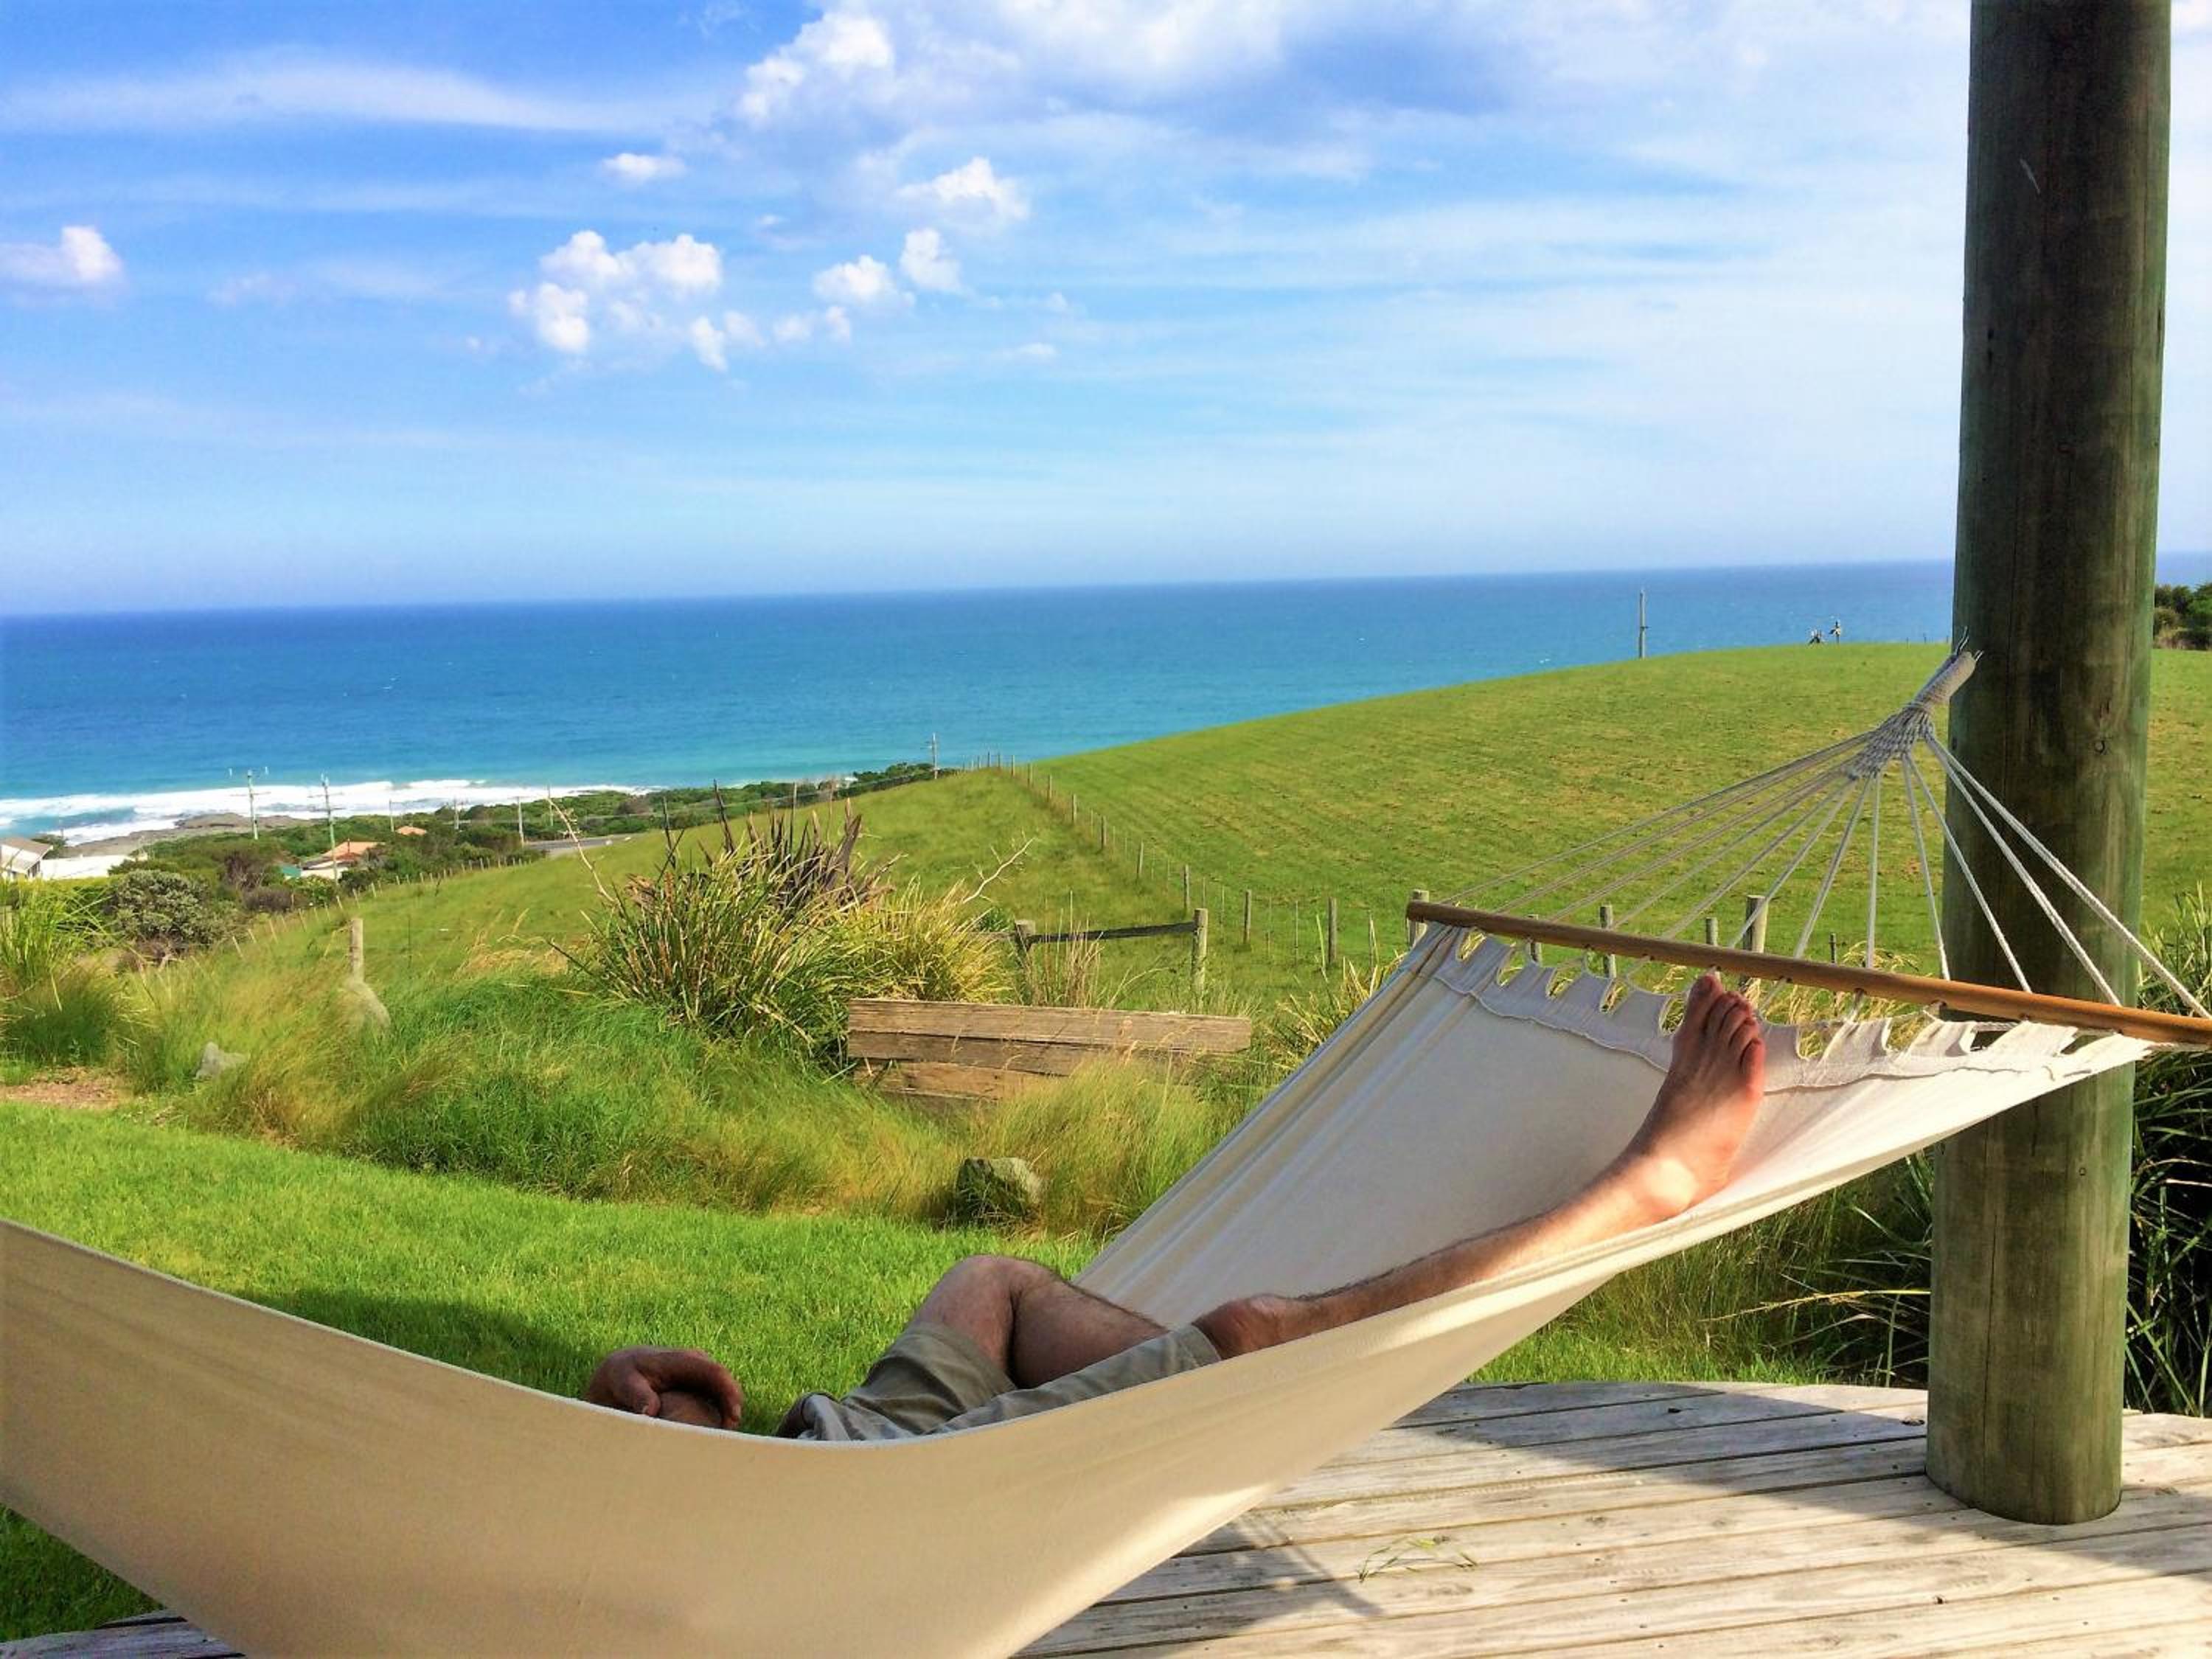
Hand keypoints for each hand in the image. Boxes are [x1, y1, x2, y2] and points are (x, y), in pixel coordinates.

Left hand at [583, 1346, 743, 1429]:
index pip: (715, 1373)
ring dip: (725, 1415)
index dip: (729, 1394)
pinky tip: (710, 1436)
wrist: (620, 1371)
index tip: (733, 1418)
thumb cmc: (622, 1377)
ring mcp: (699, 1375)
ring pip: (722, 1395)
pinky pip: (714, 1400)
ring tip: (721, 1442)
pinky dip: (717, 1417)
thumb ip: (637, 1394)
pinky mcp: (698, 1386)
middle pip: (725, 1385)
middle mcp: (697, 1364)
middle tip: (728, 1438)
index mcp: (682, 1360)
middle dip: (732, 1410)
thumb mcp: (623, 1382)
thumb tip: (651, 1412)